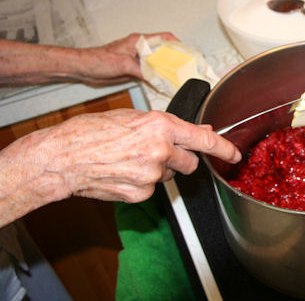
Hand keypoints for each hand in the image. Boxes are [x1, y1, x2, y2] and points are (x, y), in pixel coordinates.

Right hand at [0, 108, 240, 226]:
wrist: (61, 157)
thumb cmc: (90, 132)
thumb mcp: (133, 118)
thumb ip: (169, 127)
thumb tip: (196, 133)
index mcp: (160, 126)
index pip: (203, 140)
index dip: (223, 148)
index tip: (234, 154)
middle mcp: (160, 150)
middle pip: (189, 162)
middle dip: (181, 159)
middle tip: (158, 152)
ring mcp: (151, 175)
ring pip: (170, 175)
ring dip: (160, 169)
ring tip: (131, 159)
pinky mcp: (140, 193)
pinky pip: (152, 189)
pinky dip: (143, 183)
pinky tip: (123, 172)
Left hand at [76, 32, 178, 84]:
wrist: (83, 68)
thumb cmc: (98, 60)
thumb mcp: (123, 65)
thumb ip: (141, 70)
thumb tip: (157, 78)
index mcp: (138, 41)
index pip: (164, 37)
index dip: (178, 43)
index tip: (187, 52)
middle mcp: (139, 48)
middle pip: (163, 51)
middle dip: (175, 58)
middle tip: (186, 67)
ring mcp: (137, 58)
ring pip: (157, 62)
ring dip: (167, 68)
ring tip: (178, 76)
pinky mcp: (133, 68)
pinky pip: (150, 71)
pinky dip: (157, 76)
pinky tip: (163, 83)